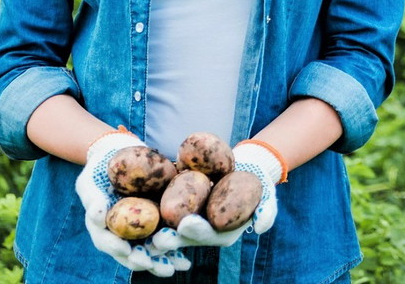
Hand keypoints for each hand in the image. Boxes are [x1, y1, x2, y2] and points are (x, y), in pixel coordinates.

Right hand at [73, 129, 191, 274]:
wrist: (119, 155)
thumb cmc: (100, 169)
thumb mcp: (90, 180)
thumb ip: (93, 197)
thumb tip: (98, 212)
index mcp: (104, 228)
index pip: (108, 242)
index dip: (116, 248)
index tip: (126, 251)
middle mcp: (122, 235)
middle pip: (132, 253)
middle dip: (145, 261)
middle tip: (155, 266)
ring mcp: (141, 231)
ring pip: (151, 250)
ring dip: (164, 261)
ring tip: (178, 268)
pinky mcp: (158, 222)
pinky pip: (168, 237)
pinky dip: (177, 247)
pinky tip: (188, 259)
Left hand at [156, 140, 283, 248]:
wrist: (245, 167)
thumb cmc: (257, 182)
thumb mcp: (267, 195)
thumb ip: (266, 212)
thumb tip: (260, 227)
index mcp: (222, 234)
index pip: (208, 235)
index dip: (197, 231)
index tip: (188, 224)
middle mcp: (203, 232)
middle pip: (185, 236)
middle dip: (171, 237)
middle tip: (159, 235)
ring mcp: (188, 221)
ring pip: (170, 228)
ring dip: (157, 231)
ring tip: (144, 228)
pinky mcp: (178, 208)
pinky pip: (163, 211)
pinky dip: (151, 213)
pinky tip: (137, 208)